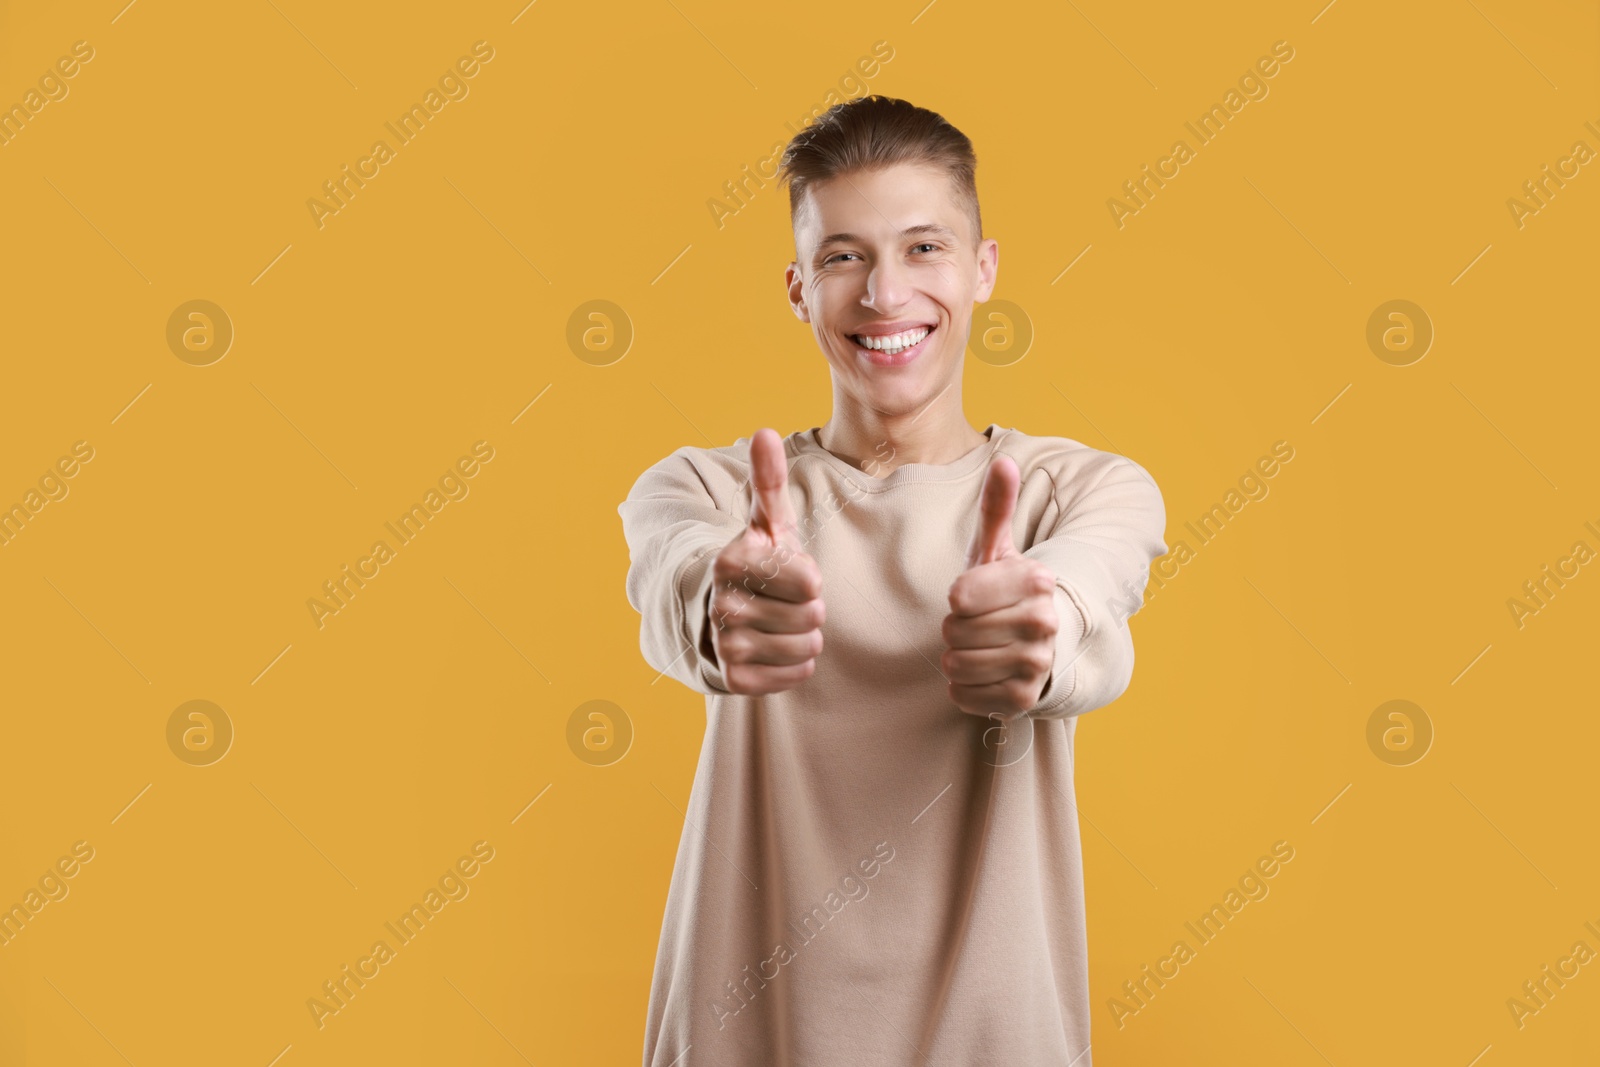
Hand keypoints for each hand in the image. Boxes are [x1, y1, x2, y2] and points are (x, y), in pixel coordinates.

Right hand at [705, 428, 825, 694]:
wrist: (714, 614)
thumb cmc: (755, 562)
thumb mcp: (764, 521)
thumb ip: (768, 479)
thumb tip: (765, 432)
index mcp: (730, 561)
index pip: (811, 582)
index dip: (809, 577)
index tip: (787, 572)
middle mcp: (721, 605)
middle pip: (813, 616)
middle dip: (808, 609)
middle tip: (783, 601)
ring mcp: (725, 646)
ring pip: (808, 647)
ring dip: (803, 637)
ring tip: (778, 623)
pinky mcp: (734, 680)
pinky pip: (797, 675)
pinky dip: (795, 665)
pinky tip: (773, 648)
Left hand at [942, 453, 1059, 717]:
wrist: (1040, 647)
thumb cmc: (1004, 592)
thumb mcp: (997, 550)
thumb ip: (996, 507)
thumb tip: (1003, 460)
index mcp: (1037, 580)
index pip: (959, 596)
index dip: (957, 597)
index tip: (974, 596)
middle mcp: (1044, 622)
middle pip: (954, 631)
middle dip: (955, 629)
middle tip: (977, 625)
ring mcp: (1038, 664)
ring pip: (956, 664)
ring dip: (956, 658)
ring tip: (980, 648)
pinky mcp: (1025, 700)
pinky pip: (963, 695)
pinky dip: (962, 688)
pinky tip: (983, 674)